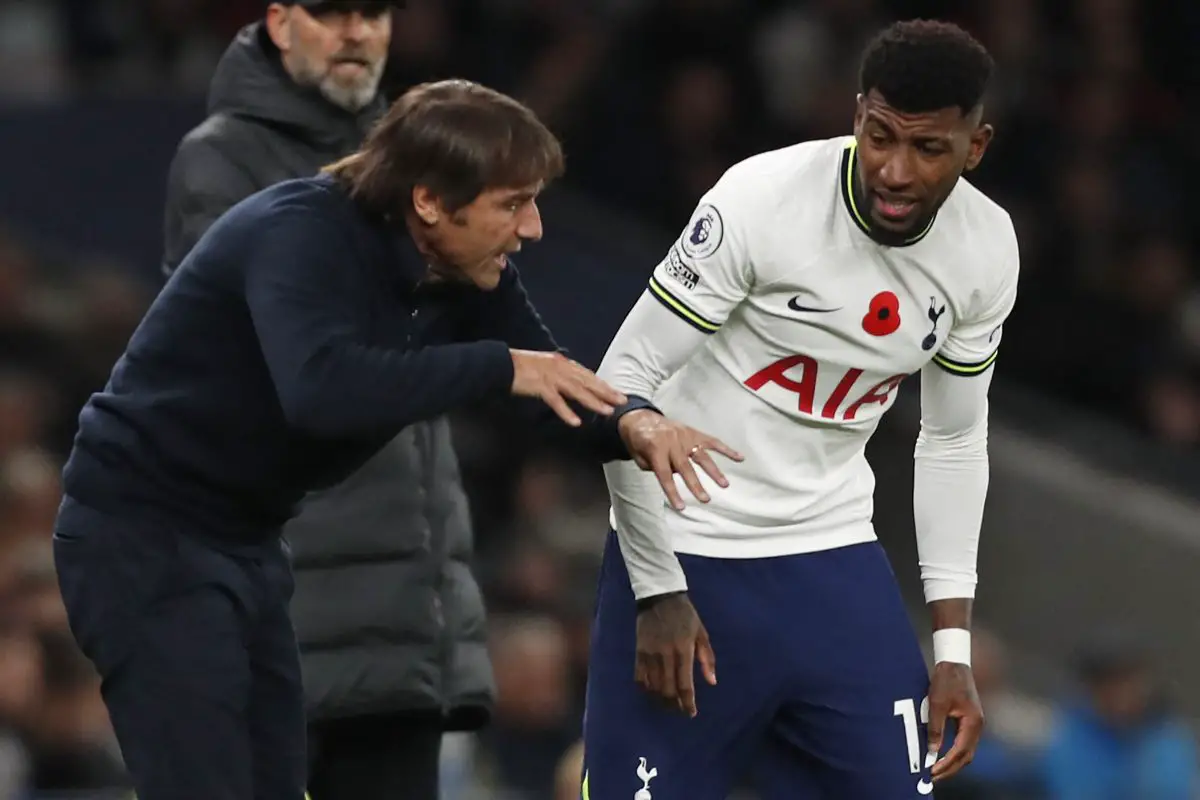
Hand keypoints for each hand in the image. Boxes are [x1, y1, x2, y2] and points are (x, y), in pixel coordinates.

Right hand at [510, 350, 626, 426]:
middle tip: (622, 401)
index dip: (602, 384)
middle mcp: (560, 367)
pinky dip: (566, 412)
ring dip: (593, 402)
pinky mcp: (540, 386)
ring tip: (607, 411)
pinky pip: (556, 401)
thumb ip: (559, 373)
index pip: (587, 375)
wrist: (500, 364)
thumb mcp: (544, 365)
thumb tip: (571, 382)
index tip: (616, 393)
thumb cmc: (520, 366)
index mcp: (562, 362)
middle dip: (606, 392)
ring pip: (577, 391)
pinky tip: (576, 422)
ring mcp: (551, 376)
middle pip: (587, 382)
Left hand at [618, 410, 743, 509]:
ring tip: (724, 484)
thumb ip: (653, 468)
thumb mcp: (638, 456)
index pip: (665, 475)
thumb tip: (673, 476)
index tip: (681, 507)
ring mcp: (685, 437)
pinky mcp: (694, 433)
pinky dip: (726, 449)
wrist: (641, 418)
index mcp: (656, 449)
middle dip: (696, 485)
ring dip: (714, 471)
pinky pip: (712, 442)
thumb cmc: (638, 441)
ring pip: (702, 456)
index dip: (672, 492)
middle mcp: (672, 443)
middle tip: (706, 499)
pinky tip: (739, 458)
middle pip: (686, 467)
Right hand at [635, 592, 715, 716]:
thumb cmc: (686, 615)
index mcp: (684, 650)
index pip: (685, 684)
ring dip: (661, 699)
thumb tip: (712, 682)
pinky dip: (645, 688)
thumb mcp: (702, 633)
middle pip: (668, 689)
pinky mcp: (639, 651)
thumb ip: (707, 658)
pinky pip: (639, 677)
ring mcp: (650, 654)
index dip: (688, 702)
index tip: (690, 713)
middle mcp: (666, 655)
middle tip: (679, 710)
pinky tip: (651, 692)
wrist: (660, 597)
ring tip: (668, 705)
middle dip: (674, 705)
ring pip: (654, 686)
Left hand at [927, 661, 984, 782]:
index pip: (961, 751)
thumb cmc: (946, 680)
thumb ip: (936, 728)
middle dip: (951, 768)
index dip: (947, 763)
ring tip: (936, 770)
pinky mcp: (970, 721)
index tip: (932, 771)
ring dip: (953, 762)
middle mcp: (977, 726)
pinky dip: (954, 752)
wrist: (954, 663)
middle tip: (933, 777)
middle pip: (966, 756)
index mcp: (973, 722)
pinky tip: (942, 755)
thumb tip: (933, 750)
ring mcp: (975, 724)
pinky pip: (964, 742)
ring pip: (966, 751)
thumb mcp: (936, 704)